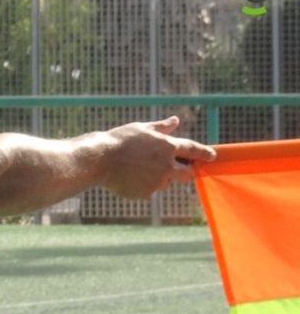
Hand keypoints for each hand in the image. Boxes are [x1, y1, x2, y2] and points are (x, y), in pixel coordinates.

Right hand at [100, 116, 215, 198]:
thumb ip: (161, 127)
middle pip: (187, 173)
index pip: (193, 150)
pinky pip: (149, 190)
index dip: (204, 153)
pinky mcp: (145, 193)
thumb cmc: (119, 141)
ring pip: (165, 182)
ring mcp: (156, 181)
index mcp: (167, 146)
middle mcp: (166, 166)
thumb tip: (175, 121)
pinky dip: (143, 185)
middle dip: (185, 170)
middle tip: (175, 168)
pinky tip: (129, 177)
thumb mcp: (141, 129)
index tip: (212, 156)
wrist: (100, 160)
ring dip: (159, 177)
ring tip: (138, 169)